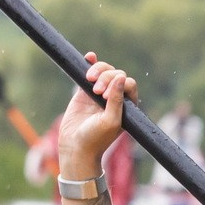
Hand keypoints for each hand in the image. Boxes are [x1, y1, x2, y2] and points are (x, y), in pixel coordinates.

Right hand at [57, 57, 134, 178]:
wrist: (75, 147)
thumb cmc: (96, 139)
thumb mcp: (110, 121)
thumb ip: (117, 100)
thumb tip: (121, 77)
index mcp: (127, 106)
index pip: (129, 84)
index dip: (118, 84)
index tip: (105, 97)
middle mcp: (116, 98)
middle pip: (116, 75)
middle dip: (107, 78)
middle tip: (96, 92)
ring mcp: (100, 94)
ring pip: (105, 71)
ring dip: (99, 70)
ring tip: (89, 80)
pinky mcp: (85, 92)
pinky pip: (90, 73)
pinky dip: (91, 63)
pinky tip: (90, 57)